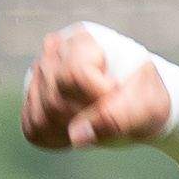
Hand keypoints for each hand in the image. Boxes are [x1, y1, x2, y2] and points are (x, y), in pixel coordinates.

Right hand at [20, 22, 163, 153]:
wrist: (138, 103)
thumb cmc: (145, 98)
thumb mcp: (146, 107)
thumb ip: (116, 118)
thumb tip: (76, 136)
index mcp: (86, 40)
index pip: (73, 75)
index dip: (96, 99)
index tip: (117, 97)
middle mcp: (56, 52)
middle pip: (54, 98)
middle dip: (85, 118)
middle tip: (110, 116)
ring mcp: (40, 74)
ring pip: (40, 115)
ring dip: (72, 131)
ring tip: (96, 123)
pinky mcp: (33, 98)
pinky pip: (32, 128)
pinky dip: (56, 138)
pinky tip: (78, 129)